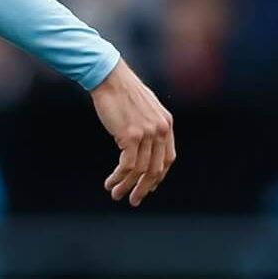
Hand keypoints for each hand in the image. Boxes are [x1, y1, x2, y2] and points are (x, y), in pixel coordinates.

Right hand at [90, 58, 174, 205]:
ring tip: (116, 194)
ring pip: (141, 170)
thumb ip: (149, 127)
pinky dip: (119, 177)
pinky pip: (128, 166)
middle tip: (134, 200)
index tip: (149, 187)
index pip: (168, 158)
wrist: (109, 78)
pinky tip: (110, 182)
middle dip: (145, 187)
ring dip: (128, 186)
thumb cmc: (122, 93)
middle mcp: (161, 129)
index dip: (159, 176)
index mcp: (166, 124)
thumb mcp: (144, 110)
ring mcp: (147, 133)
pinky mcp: (131, 136)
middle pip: (157, 169)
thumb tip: (143, 147)